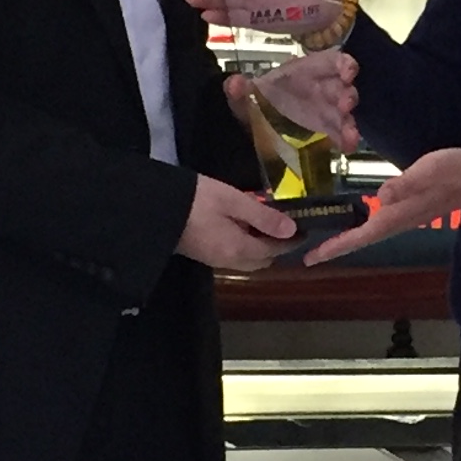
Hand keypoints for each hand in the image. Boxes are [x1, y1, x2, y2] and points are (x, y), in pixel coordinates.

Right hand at [174, 170, 298, 272]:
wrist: (155, 210)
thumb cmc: (197, 200)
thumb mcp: (232, 201)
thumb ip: (262, 216)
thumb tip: (291, 229)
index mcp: (239, 249)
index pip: (274, 250)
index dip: (291, 241)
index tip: (304, 229)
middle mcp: (229, 260)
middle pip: (261, 260)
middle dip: (276, 247)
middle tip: (285, 226)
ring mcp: (214, 259)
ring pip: (247, 260)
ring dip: (259, 247)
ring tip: (265, 224)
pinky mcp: (203, 254)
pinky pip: (233, 256)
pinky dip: (245, 246)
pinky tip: (241, 227)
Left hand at [244, 46, 358, 152]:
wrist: (254, 128)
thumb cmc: (257, 102)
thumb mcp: (244, 95)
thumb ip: (239, 89)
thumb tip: (234, 84)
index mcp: (307, 73)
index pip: (333, 62)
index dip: (345, 65)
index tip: (348, 73)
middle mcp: (323, 90)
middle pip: (344, 89)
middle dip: (348, 95)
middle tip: (344, 105)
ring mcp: (327, 114)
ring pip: (346, 114)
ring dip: (350, 121)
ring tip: (348, 133)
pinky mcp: (327, 135)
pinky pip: (342, 136)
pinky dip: (346, 140)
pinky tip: (346, 145)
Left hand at [309, 148, 460, 262]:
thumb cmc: (454, 171)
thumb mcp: (429, 170)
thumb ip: (406, 183)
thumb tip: (381, 196)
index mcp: (396, 215)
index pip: (360, 236)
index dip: (335, 247)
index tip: (311, 258)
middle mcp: (398, 220)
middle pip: (361, 239)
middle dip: (335, 248)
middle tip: (309, 255)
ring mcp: (404, 216)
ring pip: (369, 233)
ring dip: (347, 238)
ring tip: (325, 240)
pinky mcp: (410, 208)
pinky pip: (378, 222)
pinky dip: (360, 226)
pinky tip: (356, 218)